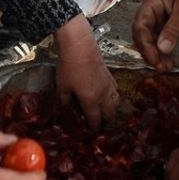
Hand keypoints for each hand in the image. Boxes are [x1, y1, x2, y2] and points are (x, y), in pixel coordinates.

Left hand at [53, 15, 119, 130]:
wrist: (80, 46)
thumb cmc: (69, 67)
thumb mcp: (62, 86)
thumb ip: (65, 100)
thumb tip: (66, 109)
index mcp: (91, 101)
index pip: (95, 120)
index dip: (94, 129)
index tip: (91, 134)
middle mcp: (103, 95)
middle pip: (110, 114)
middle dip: (105, 122)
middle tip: (98, 124)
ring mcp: (108, 84)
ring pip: (116, 102)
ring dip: (111, 110)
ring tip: (105, 111)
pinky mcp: (110, 75)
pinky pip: (116, 90)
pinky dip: (113, 96)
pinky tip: (107, 94)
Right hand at [132, 0, 178, 72]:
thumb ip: (173, 29)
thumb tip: (162, 49)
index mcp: (152, 1)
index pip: (140, 26)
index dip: (145, 45)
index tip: (154, 60)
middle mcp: (151, 8)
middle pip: (142, 34)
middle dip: (150, 52)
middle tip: (161, 68)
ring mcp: (157, 15)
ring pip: (151, 38)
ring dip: (157, 53)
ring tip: (167, 67)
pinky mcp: (165, 21)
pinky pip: (160, 37)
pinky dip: (164, 49)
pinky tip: (170, 59)